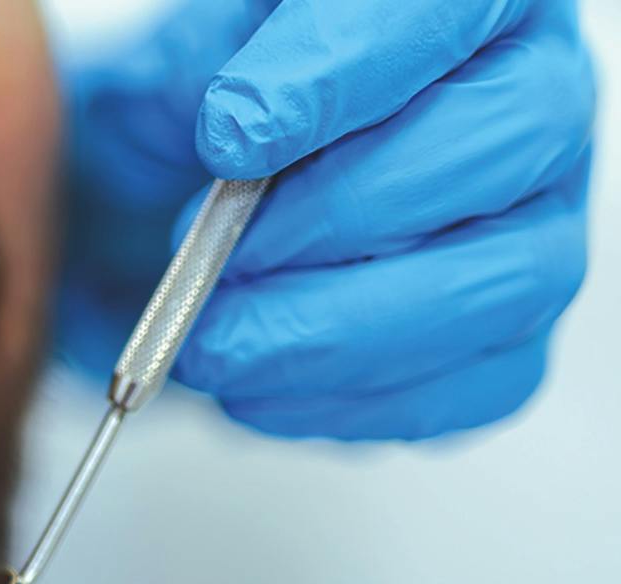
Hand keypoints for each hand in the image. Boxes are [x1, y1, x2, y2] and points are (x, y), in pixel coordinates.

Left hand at [60, 0, 593, 439]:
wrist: (186, 197)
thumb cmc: (210, 105)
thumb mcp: (192, 51)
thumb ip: (214, 66)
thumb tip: (246, 130)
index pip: (445, 9)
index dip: (338, 78)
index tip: (229, 137)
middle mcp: (535, 97)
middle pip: (497, 147)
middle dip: (335, 218)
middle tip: (215, 257)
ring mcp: (540, 221)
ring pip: (499, 284)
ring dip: (336, 329)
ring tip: (215, 343)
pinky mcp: (511, 336)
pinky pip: (474, 386)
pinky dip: (353, 402)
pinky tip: (256, 391)